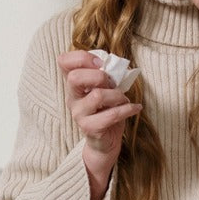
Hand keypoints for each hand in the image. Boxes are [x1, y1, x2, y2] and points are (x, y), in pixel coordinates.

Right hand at [58, 50, 141, 199]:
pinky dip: (127, 109)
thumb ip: (106, 75)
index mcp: (74, 83)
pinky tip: (134, 108)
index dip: (81, 57)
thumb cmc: (106, 110)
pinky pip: (110, 115)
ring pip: (97, 96)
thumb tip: (116, 64)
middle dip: (100, 76)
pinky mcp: (90, 128)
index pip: (63, 61)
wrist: (105, 141)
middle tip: (112, 83)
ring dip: (117, 95)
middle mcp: (72, 97)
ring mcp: (79, 114)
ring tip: (124, 99)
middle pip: (75, 77)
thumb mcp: (106, 88)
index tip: (101, 64)